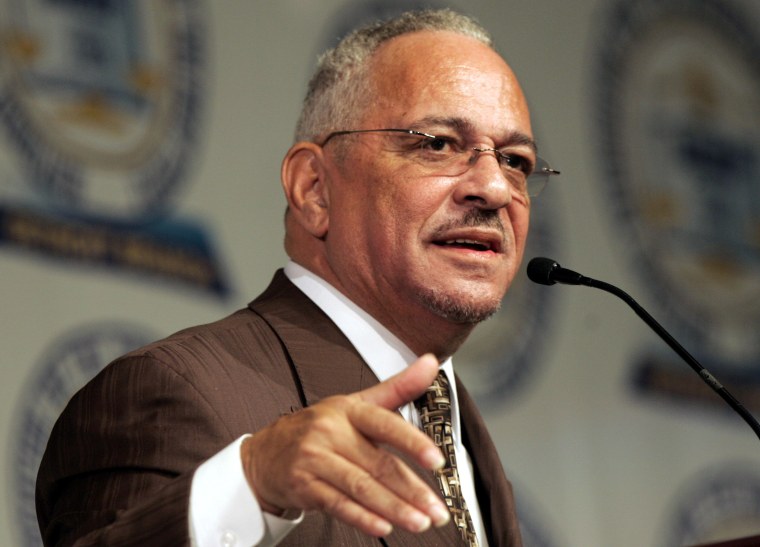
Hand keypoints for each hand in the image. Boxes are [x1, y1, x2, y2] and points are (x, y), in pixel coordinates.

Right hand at [241, 353, 450, 536]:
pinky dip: (363, 518)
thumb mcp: (356, 403)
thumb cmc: (319, 428)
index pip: (385, 424)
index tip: (437, 460)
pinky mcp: (304, 486)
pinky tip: (384, 527)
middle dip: (412, 490)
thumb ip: (398, 387)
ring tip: (421, 522)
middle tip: (437, 509)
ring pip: (361, 487)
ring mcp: (315, 460)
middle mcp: (330, 432)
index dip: (413, 442)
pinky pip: (338, 505)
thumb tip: (431, 363)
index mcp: (348, 410)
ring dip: (395, 509)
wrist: (265, 453)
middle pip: (378, 464)